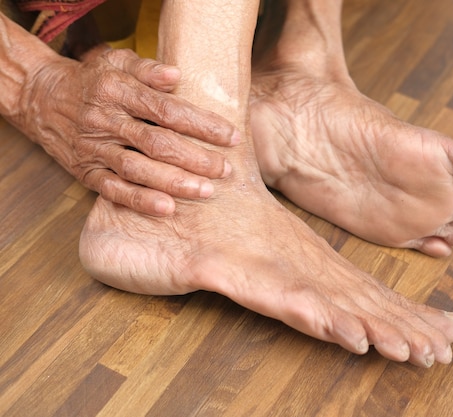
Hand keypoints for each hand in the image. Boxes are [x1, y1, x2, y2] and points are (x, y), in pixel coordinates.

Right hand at [16, 48, 239, 215]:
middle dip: (195, 158)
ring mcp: (95, 149)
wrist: (43, 99)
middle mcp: (106, 121)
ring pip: (138, 169)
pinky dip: (140, 200)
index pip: (167, 110)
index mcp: (117, 91)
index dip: (201, 124)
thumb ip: (148, 69)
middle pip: (156, 143)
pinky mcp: (87, 172)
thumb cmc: (93, 80)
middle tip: (225, 169)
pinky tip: (167, 208)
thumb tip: (177, 75)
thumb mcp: (117, 61)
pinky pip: (114, 190)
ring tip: (206, 191)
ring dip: (174, 182)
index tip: (230, 136)